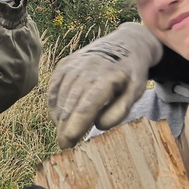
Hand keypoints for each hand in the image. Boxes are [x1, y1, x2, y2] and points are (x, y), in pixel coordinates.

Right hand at [47, 23, 162, 149]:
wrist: (126, 43)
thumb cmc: (131, 73)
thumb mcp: (135, 91)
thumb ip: (120, 110)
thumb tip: (99, 125)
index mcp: (105, 79)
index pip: (85, 108)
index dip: (74, 128)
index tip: (68, 145)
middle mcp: (85, 70)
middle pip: (70, 105)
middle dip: (64, 128)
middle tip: (64, 146)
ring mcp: (73, 65)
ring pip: (59, 96)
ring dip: (59, 117)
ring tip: (62, 133)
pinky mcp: (66, 63)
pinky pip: (54, 85)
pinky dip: (53, 102)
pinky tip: (57, 116)